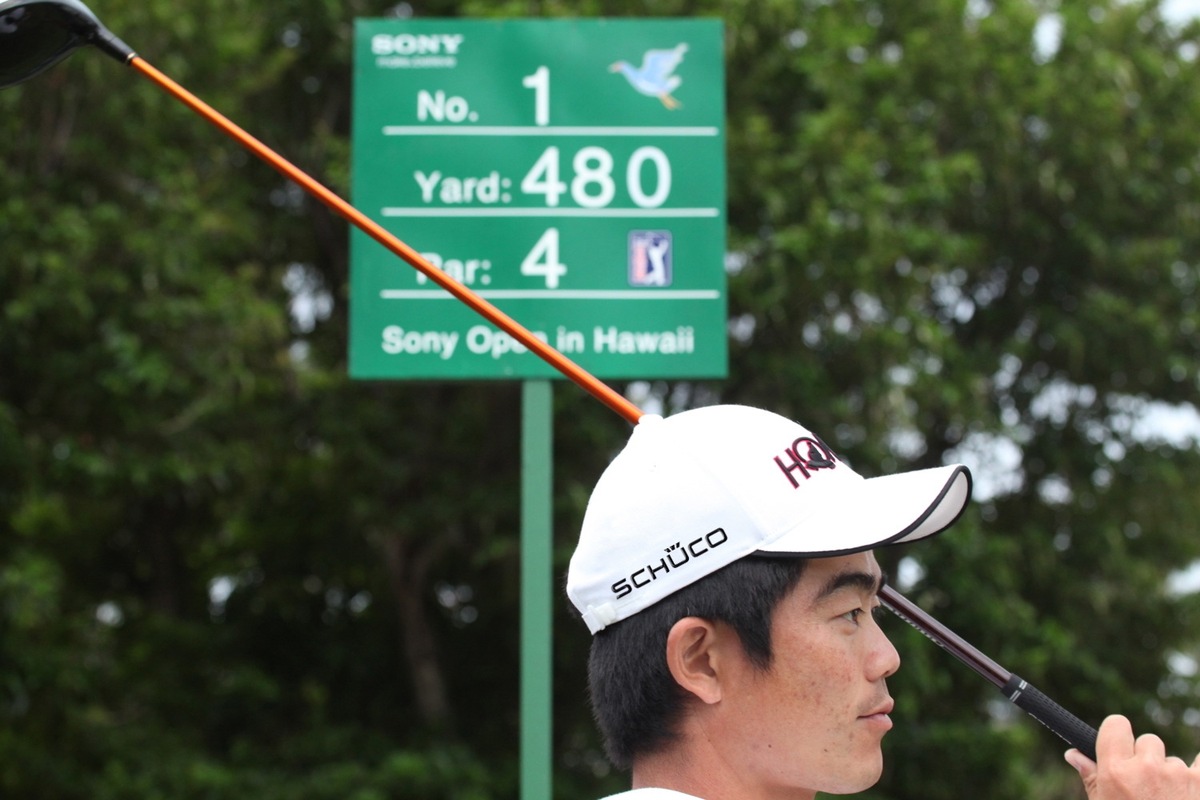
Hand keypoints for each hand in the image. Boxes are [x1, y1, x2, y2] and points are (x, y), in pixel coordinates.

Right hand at [1065, 714, 1199, 798]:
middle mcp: (1145, 768)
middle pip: (1148, 741)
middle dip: (1148, 760)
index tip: (1121, 747)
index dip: (1118, 734)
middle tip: (1147, 788)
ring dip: (1172, 776)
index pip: (1116, 724)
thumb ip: (1091, 778)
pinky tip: (1190, 790)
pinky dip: (1197, 774)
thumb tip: (1073, 754)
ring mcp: (1177, 774)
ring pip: (1174, 760)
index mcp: (1115, 771)